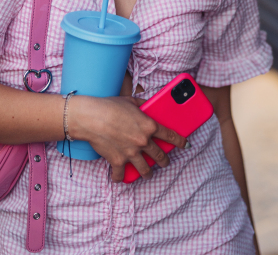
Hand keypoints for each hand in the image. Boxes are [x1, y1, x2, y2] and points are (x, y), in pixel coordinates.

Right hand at [68, 95, 186, 181]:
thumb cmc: (110, 106)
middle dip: (164, 161)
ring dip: (148, 173)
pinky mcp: (118, 161)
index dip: (180, 141)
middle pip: (159, 156)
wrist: (91, 117)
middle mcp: (143, 141)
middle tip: (165, 162)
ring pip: (145, 170)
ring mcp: (131, 153)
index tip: (186, 145)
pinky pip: (121, 175)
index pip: (170, 135)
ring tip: (148, 174)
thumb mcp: (131, 101)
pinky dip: (120, 177)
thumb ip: (142, 105)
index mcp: (149, 126)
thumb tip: (148, 106)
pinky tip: (120, 178)